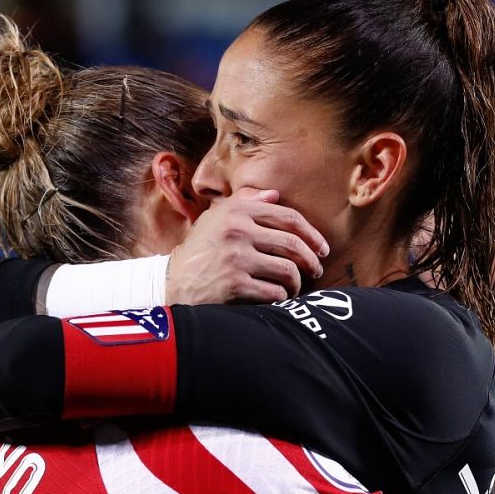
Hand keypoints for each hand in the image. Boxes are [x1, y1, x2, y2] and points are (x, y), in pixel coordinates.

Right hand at [166, 187, 328, 304]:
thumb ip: (243, 203)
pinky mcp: (234, 284)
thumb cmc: (200, 250)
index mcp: (237, 210)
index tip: (322, 247)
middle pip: (292, 244)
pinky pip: (274, 291)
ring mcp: (236, 258)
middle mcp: (237, 230)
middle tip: (316, 269)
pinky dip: (281, 297)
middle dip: (311, 260)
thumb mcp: (215, 218)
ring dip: (296, 282)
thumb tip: (275, 195)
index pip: (288, 217)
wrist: (172, 282)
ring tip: (294, 287)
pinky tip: (278, 298)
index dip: (312, 233)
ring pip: (287, 270)